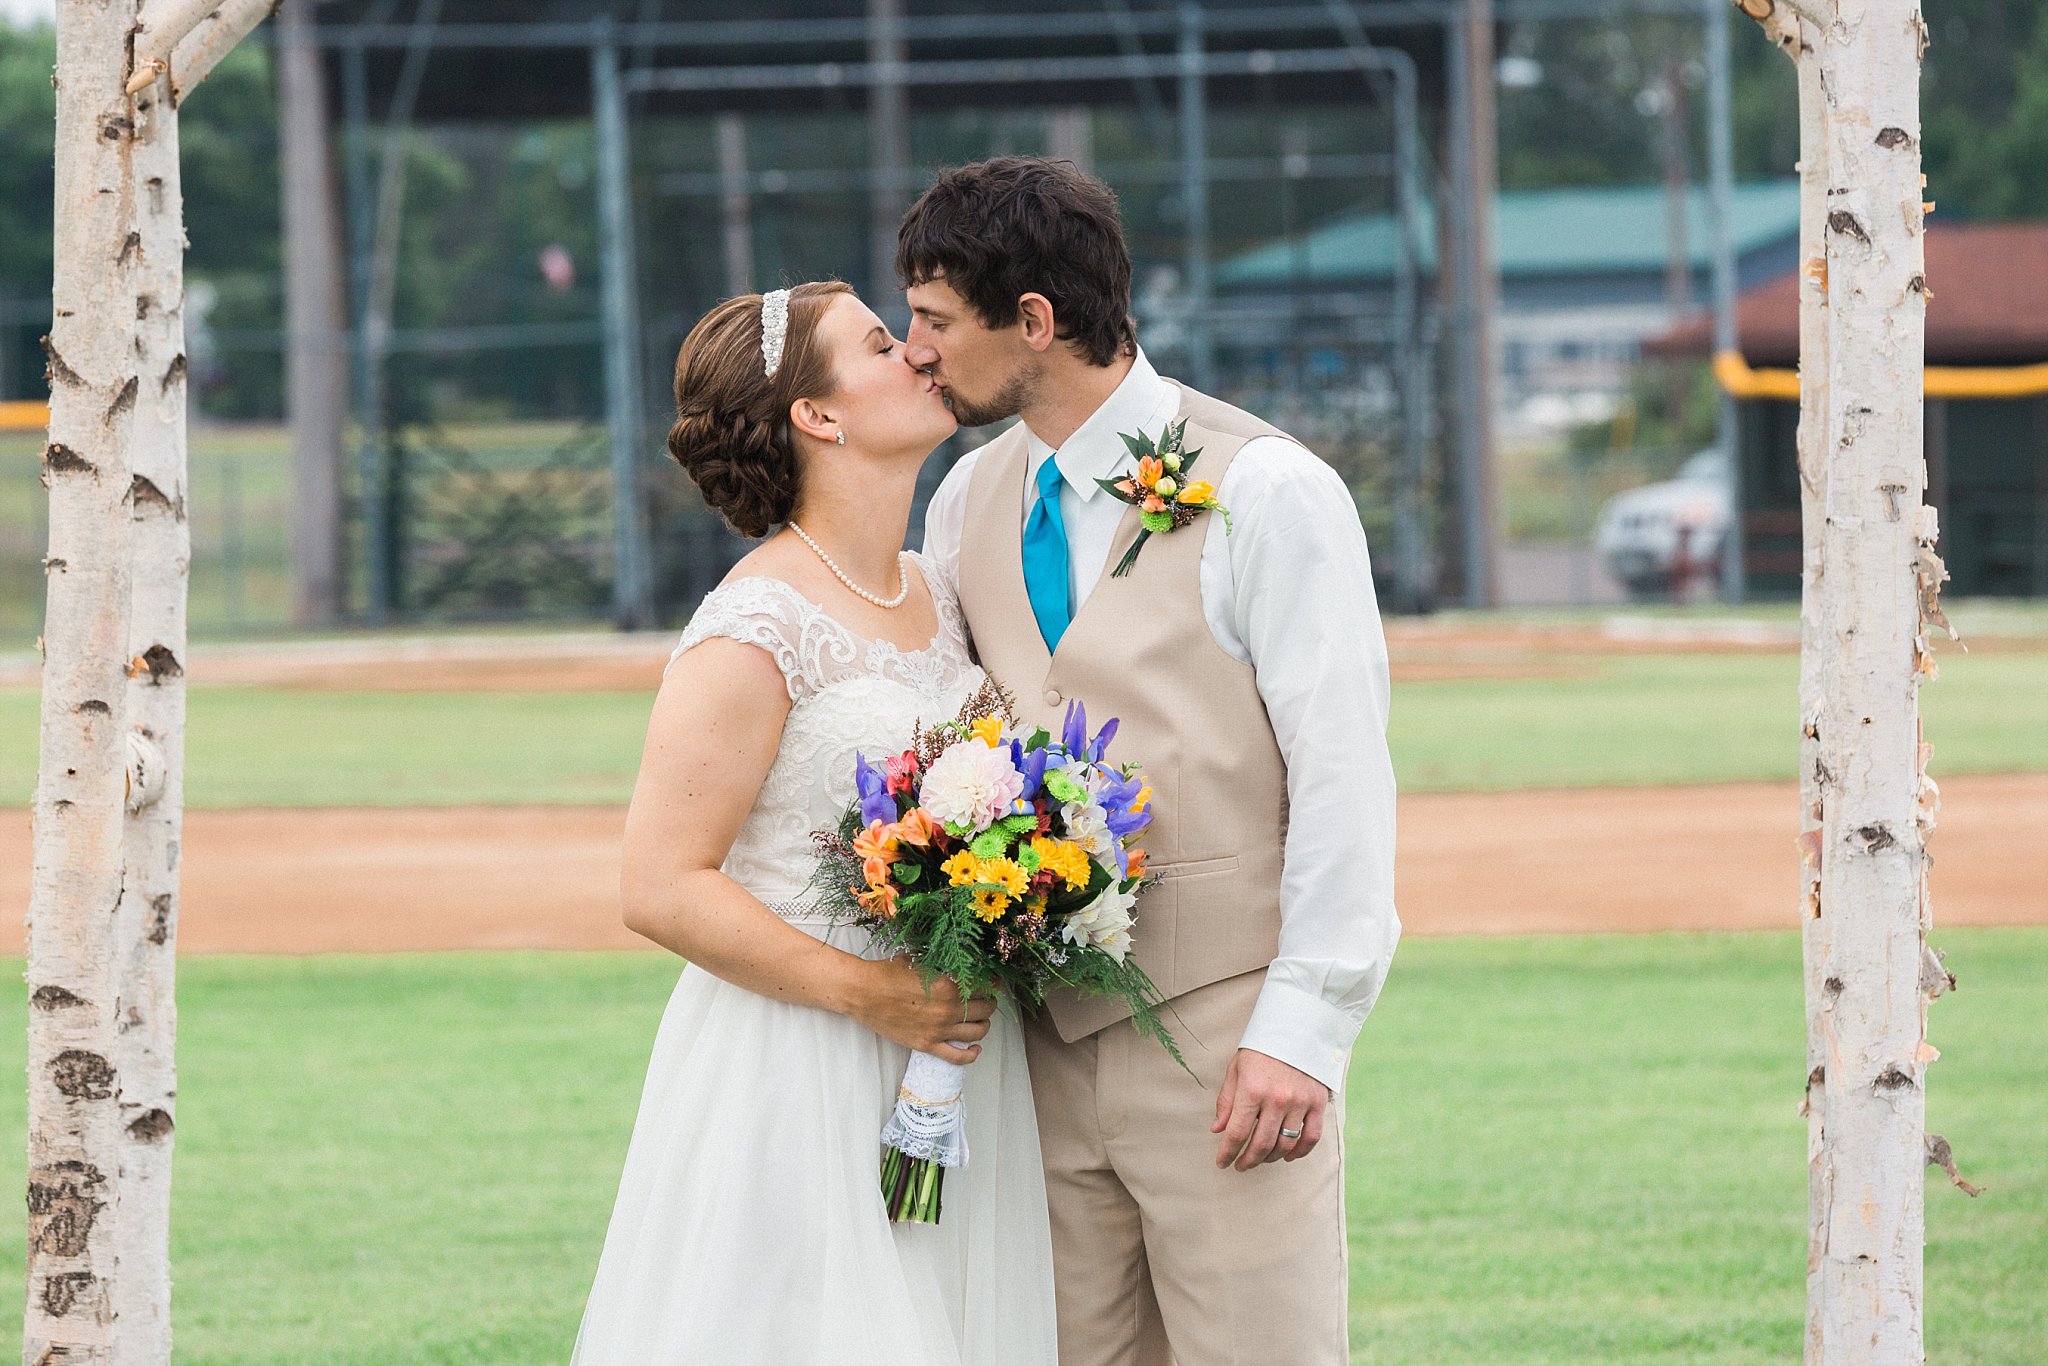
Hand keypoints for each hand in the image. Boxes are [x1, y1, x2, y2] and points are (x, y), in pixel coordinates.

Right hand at [843, 956, 993, 1065]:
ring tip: (980, 1020)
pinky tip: (975, 1048)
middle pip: (985, 1010)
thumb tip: (955, 962)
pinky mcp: (927, 1045)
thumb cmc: (887, 974)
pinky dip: (971, 1055)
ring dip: (984, 1025)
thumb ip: (941, 965)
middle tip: (987, 1000)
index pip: (984, 987)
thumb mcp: (920, 961)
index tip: (992, 983)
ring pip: (978, 1032)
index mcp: (948, 985)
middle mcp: (948, 1009)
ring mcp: (938, 1030)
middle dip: (990, 1003)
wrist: (863, 993)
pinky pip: (958, 1057)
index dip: (992, 984)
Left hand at [1210, 1049, 1330, 1170]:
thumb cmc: (1261, 1048)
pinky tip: (1287, 1155)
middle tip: (1240, 1165)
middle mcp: (1277, 1099)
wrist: (1298, 1026)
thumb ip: (1227, 1101)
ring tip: (1260, 1158)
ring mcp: (1300, 1103)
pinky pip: (1310, 1138)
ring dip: (1270, 1158)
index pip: (1236, 1133)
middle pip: (1260, 1144)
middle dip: (1247, 1160)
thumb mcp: (1237, 1069)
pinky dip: (1299, 1152)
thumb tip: (1217, 1130)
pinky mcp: (1317, 1103)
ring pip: (1285, 1145)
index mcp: (1252, 1090)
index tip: (1222, 1162)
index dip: (1227, 1152)